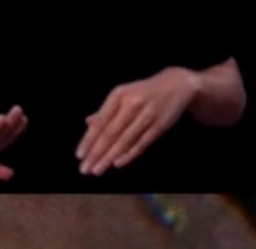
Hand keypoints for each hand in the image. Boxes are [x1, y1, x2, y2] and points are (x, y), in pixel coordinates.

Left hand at [80, 68, 199, 175]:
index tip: (79, 155)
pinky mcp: (160, 125)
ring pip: (124, 140)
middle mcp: (130, 105)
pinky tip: (118, 163)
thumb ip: (106, 110)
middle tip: (85, 169)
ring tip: (98, 170)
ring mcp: (146, 115)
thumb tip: (88, 123)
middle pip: (110, 133)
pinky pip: (142, 142)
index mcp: (117, 95)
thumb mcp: (123, 94)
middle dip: (96, 153)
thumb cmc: (144, 92)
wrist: (176, 85)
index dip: (88, 139)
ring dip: (110, 157)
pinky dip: (130, 154)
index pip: (100, 122)